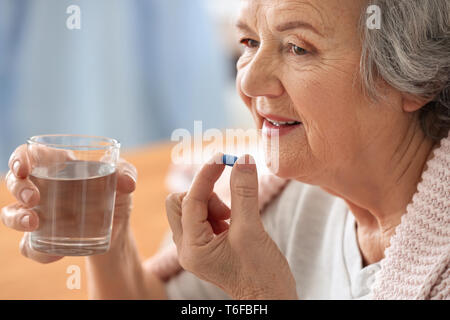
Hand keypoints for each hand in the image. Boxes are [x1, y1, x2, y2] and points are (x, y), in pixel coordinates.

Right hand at [1, 144, 136, 262]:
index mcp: (59, 166)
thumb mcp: (123, 179)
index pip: (29, 154)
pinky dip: (38, 252)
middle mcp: (43, 188)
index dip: (19, 159)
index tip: (23, 169)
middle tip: (34, 199)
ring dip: (16, 218)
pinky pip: (29, 247)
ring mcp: (40, 213)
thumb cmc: (114, 192)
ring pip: (11, 214)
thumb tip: (128, 183)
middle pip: (14, 182)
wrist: (117, 225)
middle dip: (18, 189)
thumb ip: (126, 173)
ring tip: (34, 223)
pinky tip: (56, 254)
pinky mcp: (43, 238)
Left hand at [165, 153, 297, 299]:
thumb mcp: (251, 230)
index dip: (206, 176)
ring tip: (235, 219)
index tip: (222, 157)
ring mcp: (196, 246)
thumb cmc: (261, 274)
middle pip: (180, 202)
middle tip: (229, 207)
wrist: (270, 300)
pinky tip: (235, 223)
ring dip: (214, 203)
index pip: (190, 201)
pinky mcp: (207, 244)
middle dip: (205, 195)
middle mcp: (187, 247)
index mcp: (192, 248)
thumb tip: (242, 159)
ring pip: (192, 207)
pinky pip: (204, 215)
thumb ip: (244, 193)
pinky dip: (219, 210)